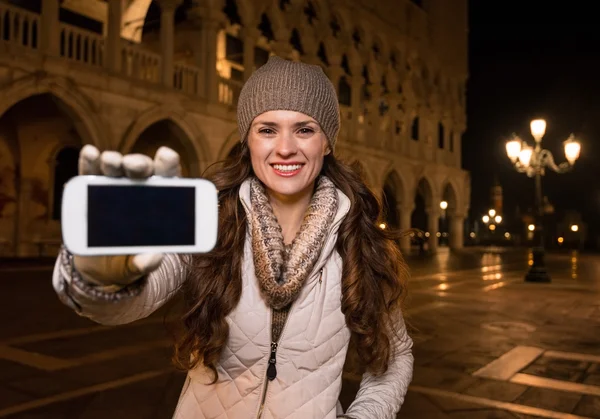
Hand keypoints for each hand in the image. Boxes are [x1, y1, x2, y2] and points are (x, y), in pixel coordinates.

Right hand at [72, 145, 181, 286]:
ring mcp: (115, 186)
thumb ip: (145, 262)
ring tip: (110, 160)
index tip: (166, 157)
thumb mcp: (138, 264)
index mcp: (161, 201)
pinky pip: (90, 173)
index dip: (168, 165)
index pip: (169, 178)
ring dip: (114, 161)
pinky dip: (90, 162)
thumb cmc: (130, 259)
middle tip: (134, 165)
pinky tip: (89, 153)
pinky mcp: (91, 190)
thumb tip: (154, 258)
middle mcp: (139, 188)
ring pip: (117, 168)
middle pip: (142, 170)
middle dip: (139, 163)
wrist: (101, 265)